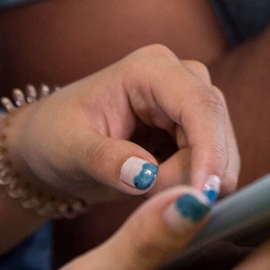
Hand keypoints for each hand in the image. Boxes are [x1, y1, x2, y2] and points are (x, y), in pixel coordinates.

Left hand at [7, 43, 236, 204]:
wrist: (49, 144)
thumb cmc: (54, 138)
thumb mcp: (70, 150)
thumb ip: (106, 161)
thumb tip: (146, 175)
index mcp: (149, 69)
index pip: (199, 106)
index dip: (210, 151)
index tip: (202, 197)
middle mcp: (178, 77)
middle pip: (216, 128)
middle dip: (196, 173)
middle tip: (155, 200)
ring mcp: (189, 102)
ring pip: (220, 149)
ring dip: (191, 180)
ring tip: (144, 190)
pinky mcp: (193, 128)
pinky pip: (211, 162)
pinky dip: (191, 183)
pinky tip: (157, 189)